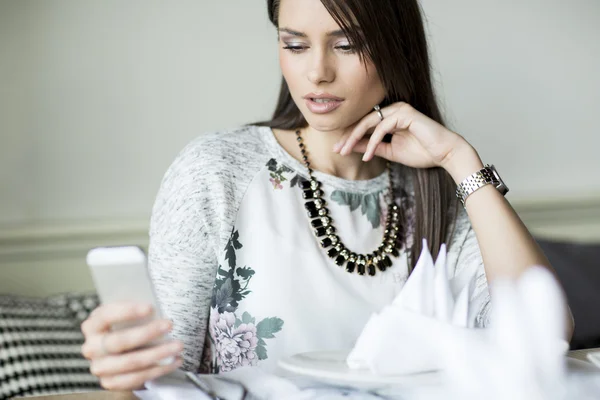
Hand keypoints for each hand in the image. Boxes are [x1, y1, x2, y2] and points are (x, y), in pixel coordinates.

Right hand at [80, 302, 182, 390]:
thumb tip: (156, 312)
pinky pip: (137, 378)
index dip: (127, 311)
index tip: (150, 307)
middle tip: (169, 325)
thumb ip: (136, 314)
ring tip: (177, 346)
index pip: (106, 316)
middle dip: (147, 332)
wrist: (123, 352)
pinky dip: (158, 369)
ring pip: (131, 362)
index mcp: (93, 325)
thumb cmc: (128, 326)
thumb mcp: (127, 316)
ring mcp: (100, 367)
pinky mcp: (111, 382)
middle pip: (119, 341)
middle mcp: (91, 347)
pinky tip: (174, 361)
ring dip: (158, 354)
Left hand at [333, 102, 480, 178]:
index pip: (365, 125)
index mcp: (390, 118)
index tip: (338, 150)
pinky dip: (372, 141)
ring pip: (370, 122)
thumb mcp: (390, 152)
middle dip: (348, 136)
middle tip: (337, 150)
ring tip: (346, 152)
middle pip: (364, 122)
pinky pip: (382, 127)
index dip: (350, 137)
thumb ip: (372, 148)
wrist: (445, 154)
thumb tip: (351, 147)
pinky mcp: (405, 113)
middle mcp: (393, 110)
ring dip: (356, 138)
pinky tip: (367, 155)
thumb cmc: (422, 153)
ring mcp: (399, 109)